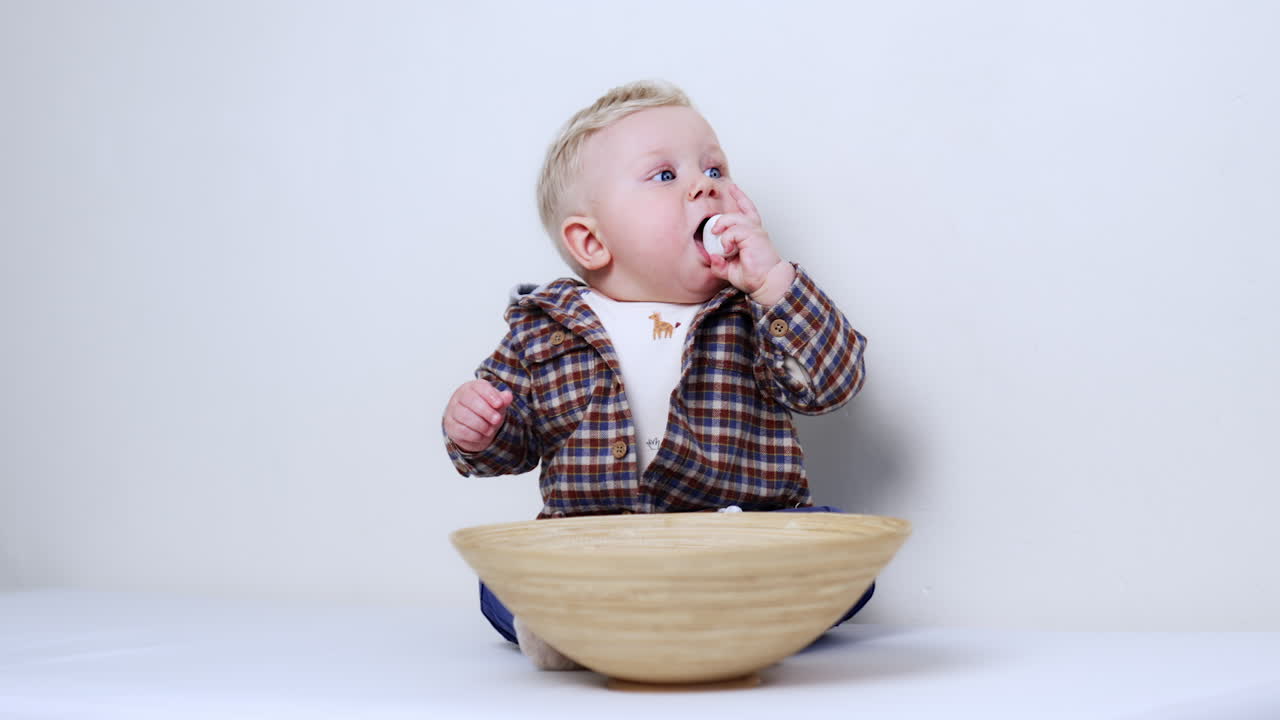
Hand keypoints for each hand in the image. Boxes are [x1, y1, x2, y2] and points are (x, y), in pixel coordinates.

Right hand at [444, 379, 513, 452]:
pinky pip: (461, 430)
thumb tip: (508, 396)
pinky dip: (474, 434)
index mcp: (472, 387)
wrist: (475, 428)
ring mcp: (452, 411)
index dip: (490, 395)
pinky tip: (481, 436)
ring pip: (464, 416)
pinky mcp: (450, 425)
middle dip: (486, 411)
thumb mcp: (497, 405)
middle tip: (497, 420)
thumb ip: (503, 400)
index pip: (480, 387)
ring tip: (490, 430)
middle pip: (470, 400)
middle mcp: (459, 396)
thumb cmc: (487, 412)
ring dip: (481, 425)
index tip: (499, 404)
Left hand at [708, 183, 794, 304]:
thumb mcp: (730, 270)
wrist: (767, 282)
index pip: (746, 209)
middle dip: (724, 217)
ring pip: (733, 219)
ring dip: (723, 229)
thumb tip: (712, 257)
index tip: (732, 187)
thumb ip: (719, 264)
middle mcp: (755, 229)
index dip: (740, 197)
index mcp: (752, 233)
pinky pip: (734, 231)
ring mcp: (755, 231)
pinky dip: (727, 239)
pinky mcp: (754, 235)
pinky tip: (728, 249)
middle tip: (714, 231)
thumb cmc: (754, 276)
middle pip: (738, 211)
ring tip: (722, 244)